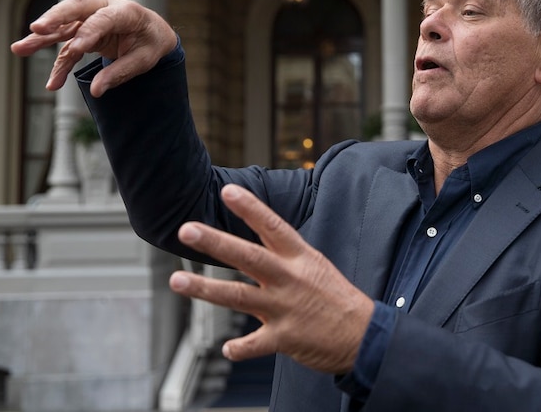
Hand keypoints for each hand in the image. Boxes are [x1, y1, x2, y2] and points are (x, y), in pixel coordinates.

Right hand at [10, 0, 176, 96]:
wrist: (154, 33)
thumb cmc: (151, 42)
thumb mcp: (145, 59)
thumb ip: (121, 72)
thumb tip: (96, 90)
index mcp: (125, 11)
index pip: (103, 19)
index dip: (88, 32)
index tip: (75, 48)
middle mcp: (104, 8)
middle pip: (75, 8)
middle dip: (55, 18)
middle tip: (36, 29)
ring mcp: (91, 18)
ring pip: (64, 25)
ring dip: (42, 38)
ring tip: (20, 48)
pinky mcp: (83, 30)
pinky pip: (67, 47)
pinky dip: (59, 64)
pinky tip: (52, 83)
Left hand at [168, 184, 374, 374]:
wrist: (363, 335)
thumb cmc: (335, 297)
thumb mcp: (315, 265)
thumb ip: (284, 254)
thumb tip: (257, 238)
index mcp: (300, 258)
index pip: (273, 227)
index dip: (250, 208)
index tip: (228, 191)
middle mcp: (290, 279)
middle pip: (248, 257)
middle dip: (216, 242)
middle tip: (187, 230)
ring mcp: (286, 308)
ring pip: (239, 297)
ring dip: (205, 289)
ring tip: (177, 280)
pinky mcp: (285, 337)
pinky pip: (254, 344)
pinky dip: (239, 348)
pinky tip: (227, 349)